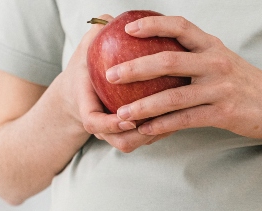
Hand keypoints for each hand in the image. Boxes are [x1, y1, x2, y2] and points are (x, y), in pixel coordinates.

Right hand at [75, 15, 169, 152]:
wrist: (80, 91)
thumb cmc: (87, 65)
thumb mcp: (85, 48)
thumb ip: (96, 32)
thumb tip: (112, 17)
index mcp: (85, 105)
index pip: (93, 122)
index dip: (110, 124)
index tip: (128, 117)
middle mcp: (100, 125)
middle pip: (120, 141)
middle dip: (140, 135)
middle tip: (162, 119)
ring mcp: (113, 134)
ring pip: (135, 143)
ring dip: (155, 134)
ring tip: (177, 115)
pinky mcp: (126, 136)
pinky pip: (145, 139)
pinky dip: (161, 130)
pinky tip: (181, 113)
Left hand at [106, 15, 261, 142]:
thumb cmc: (244, 85)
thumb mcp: (223, 62)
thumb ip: (195, 57)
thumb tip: (157, 56)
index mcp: (213, 46)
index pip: (180, 26)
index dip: (153, 24)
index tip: (128, 28)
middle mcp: (215, 63)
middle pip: (168, 60)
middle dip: (135, 67)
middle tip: (110, 74)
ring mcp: (220, 88)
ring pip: (173, 96)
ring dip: (143, 105)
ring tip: (121, 113)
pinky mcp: (223, 112)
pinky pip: (185, 119)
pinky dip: (162, 125)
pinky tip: (145, 130)